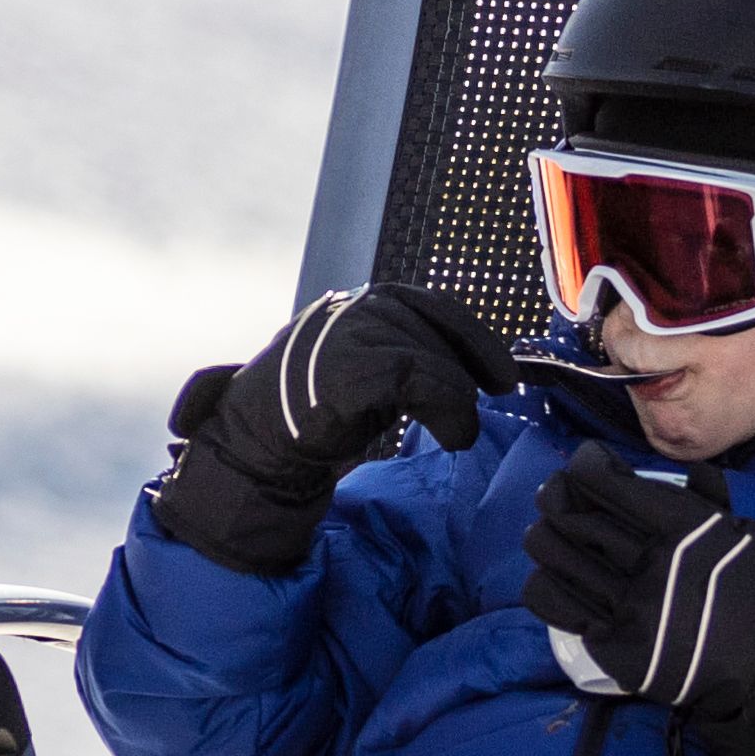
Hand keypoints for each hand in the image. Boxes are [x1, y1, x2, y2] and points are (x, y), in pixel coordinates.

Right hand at [152, 286, 511, 577]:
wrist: (252, 450)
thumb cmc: (307, 420)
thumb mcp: (360, 376)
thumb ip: (400, 358)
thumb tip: (463, 367)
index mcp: (352, 307)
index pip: (430, 305)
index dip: (473, 338)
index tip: (502, 376)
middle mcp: (349, 311)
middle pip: (435, 330)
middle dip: (467, 372)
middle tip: (479, 411)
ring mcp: (344, 336)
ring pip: (432, 356)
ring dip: (458, 400)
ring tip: (457, 435)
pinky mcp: (346, 369)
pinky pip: (421, 378)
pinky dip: (449, 410)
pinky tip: (453, 437)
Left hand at [518, 444, 754, 755]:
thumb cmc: (751, 592)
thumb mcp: (743, 533)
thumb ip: (709, 498)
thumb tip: (689, 467)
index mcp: (681, 528)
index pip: (604, 482)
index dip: (584, 465)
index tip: (584, 466)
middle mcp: (649, 562)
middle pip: (569, 514)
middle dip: (554, 496)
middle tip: (554, 495)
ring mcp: (626, 605)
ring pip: (553, 554)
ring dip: (543, 536)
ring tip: (548, 532)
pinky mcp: (611, 642)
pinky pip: (554, 602)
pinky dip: (544, 582)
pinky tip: (553, 575)